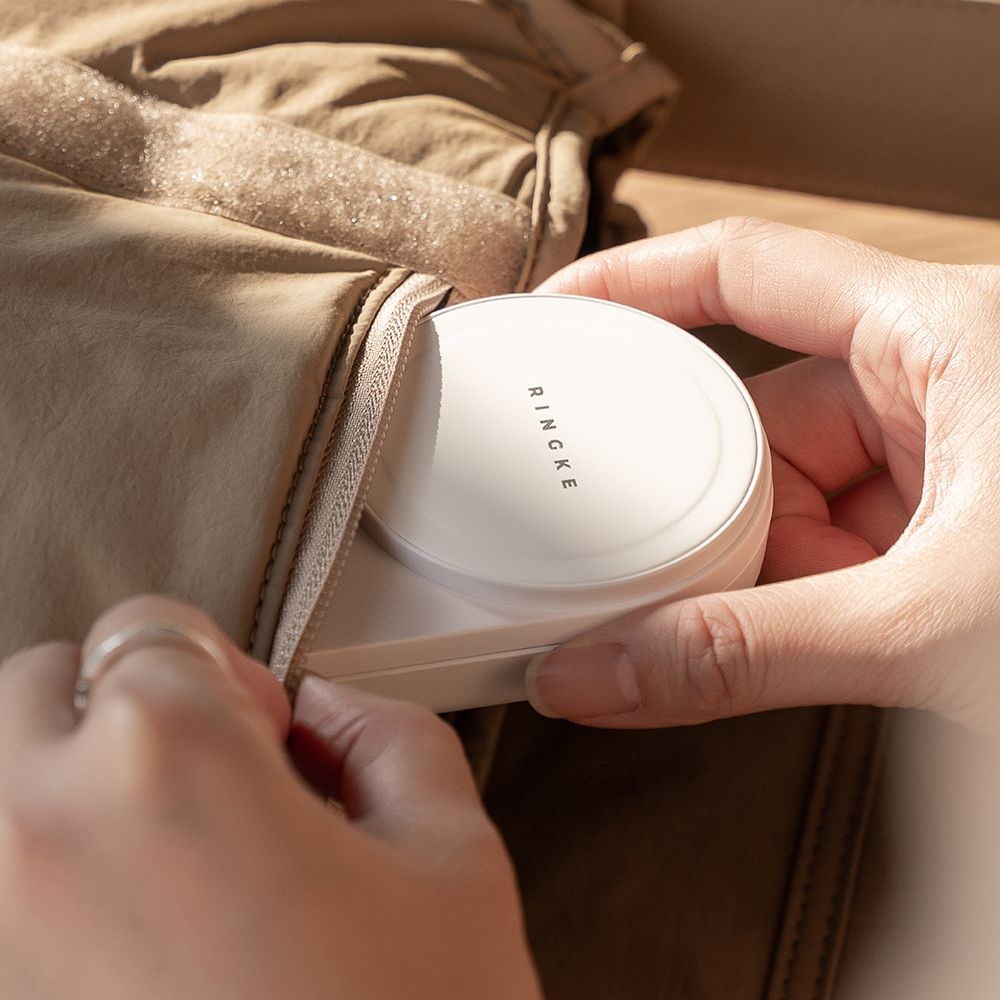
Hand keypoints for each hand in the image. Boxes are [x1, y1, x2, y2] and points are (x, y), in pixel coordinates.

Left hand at [0, 596, 539, 999]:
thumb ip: (390, 736)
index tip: (264, 736)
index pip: (150, 628)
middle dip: (123, 713)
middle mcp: (34, 838)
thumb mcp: (451, 860)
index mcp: (168, 761)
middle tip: (209, 792)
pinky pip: (1, 899)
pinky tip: (130, 941)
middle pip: (36, 688)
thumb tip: (327, 712)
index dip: (225, 675)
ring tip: (161, 869)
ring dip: (65, 795)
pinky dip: (44, 889)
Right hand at [526, 217, 999, 732]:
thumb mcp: (934, 625)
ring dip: (753, 562)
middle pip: (760, 411)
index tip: (558, 311)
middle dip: (700, 499)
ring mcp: (945, 455)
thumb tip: (601, 674)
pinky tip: (783, 632)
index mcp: (947, 335)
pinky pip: (832, 535)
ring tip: (726, 618)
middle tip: (636, 560)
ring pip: (794, 488)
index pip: (749, 270)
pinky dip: (798, 589)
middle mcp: (941, 379)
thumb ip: (748, 655)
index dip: (638, 280)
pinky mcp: (948, 522)